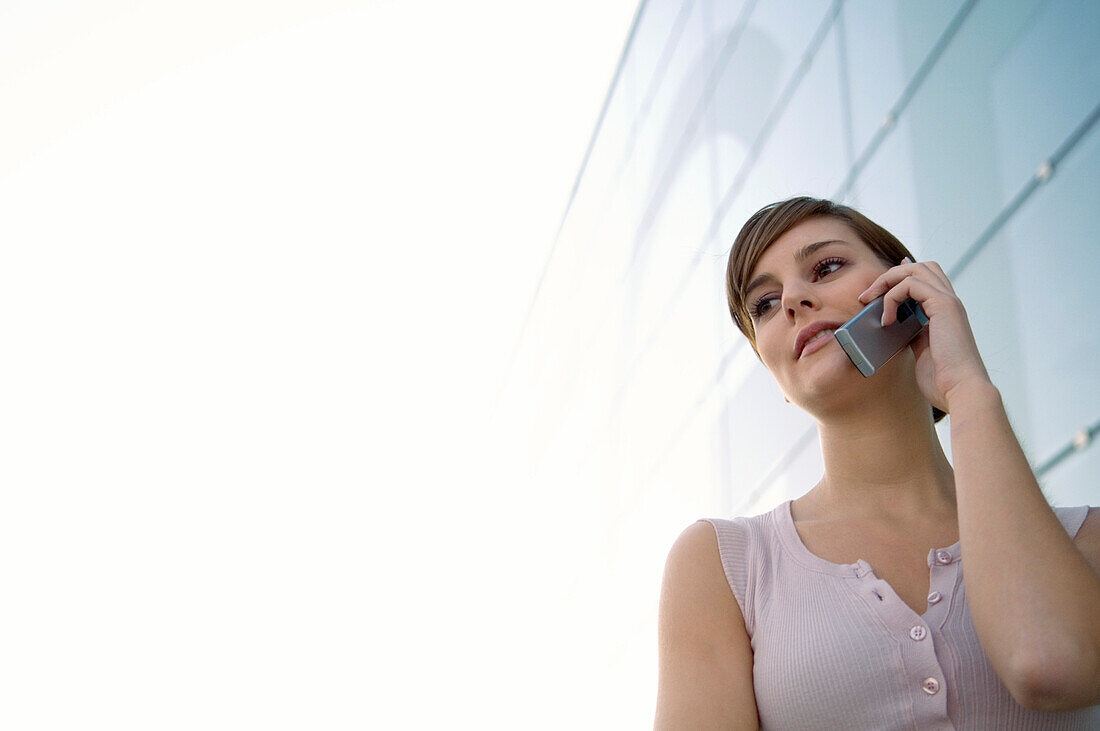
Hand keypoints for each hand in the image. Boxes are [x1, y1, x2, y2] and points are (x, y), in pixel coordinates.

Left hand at [858, 257, 991, 412]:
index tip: (880, 285)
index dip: (903, 274)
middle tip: (868, 296)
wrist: (960, 390)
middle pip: (920, 267)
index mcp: (946, 312)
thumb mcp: (922, 349)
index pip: (926, 279)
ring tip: (870, 302)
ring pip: (915, 269)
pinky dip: (892, 297)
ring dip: (887, 281)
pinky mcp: (943, 305)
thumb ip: (912, 332)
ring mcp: (948, 302)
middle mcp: (949, 302)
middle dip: (890, 275)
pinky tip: (887, 319)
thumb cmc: (942, 379)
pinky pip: (910, 284)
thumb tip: (895, 325)